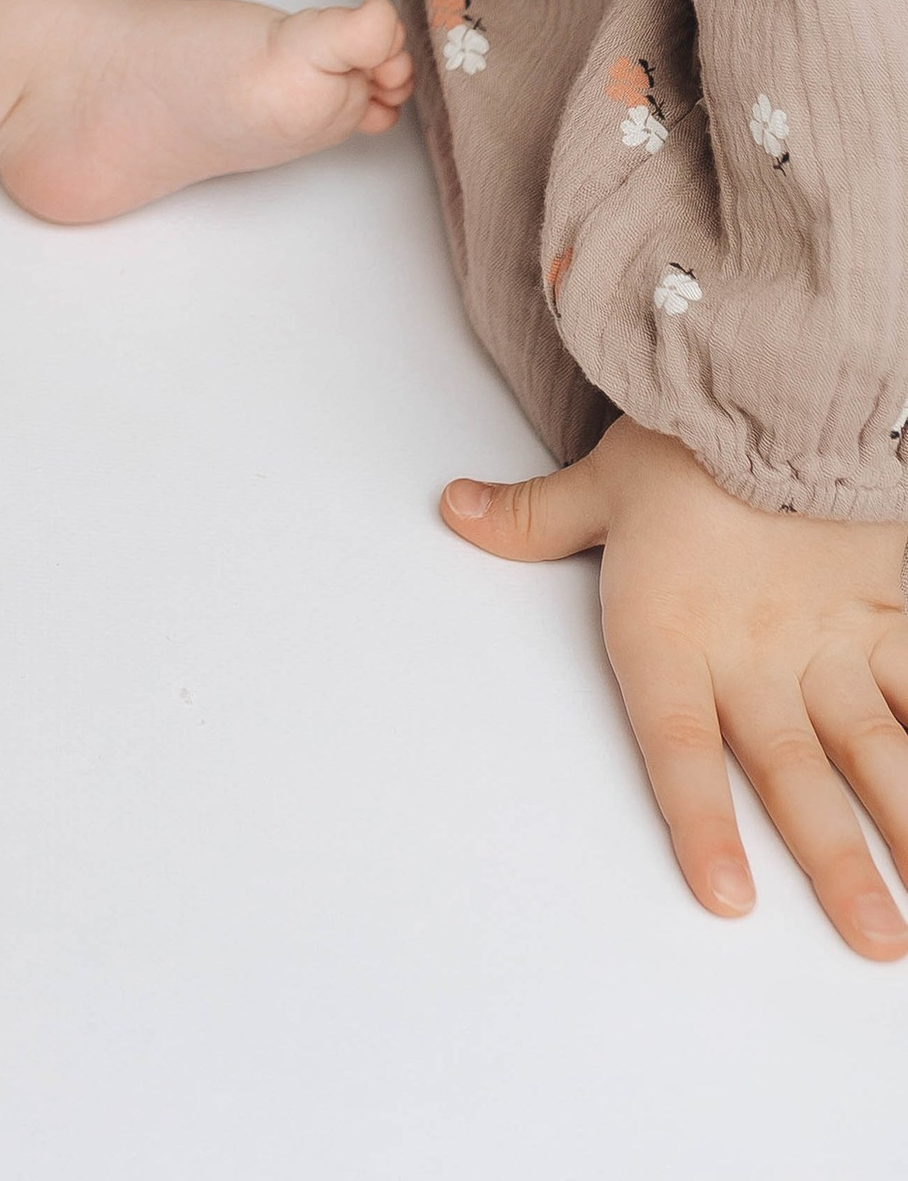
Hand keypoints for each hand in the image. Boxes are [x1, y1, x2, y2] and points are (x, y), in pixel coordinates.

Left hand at [445, 417, 907, 956]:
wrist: (777, 374)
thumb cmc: (687, 435)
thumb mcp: (602, 480)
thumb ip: (534, 517)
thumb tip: (454, 511)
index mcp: (675, 634)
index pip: (679, 747)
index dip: (702, 822)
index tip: (729, 900)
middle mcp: (760, 655)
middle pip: (797, 775)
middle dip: (838, 864)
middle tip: (873, 942)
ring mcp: (833, 639)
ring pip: (875, 752)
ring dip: (904, 830)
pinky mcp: (890, 612)